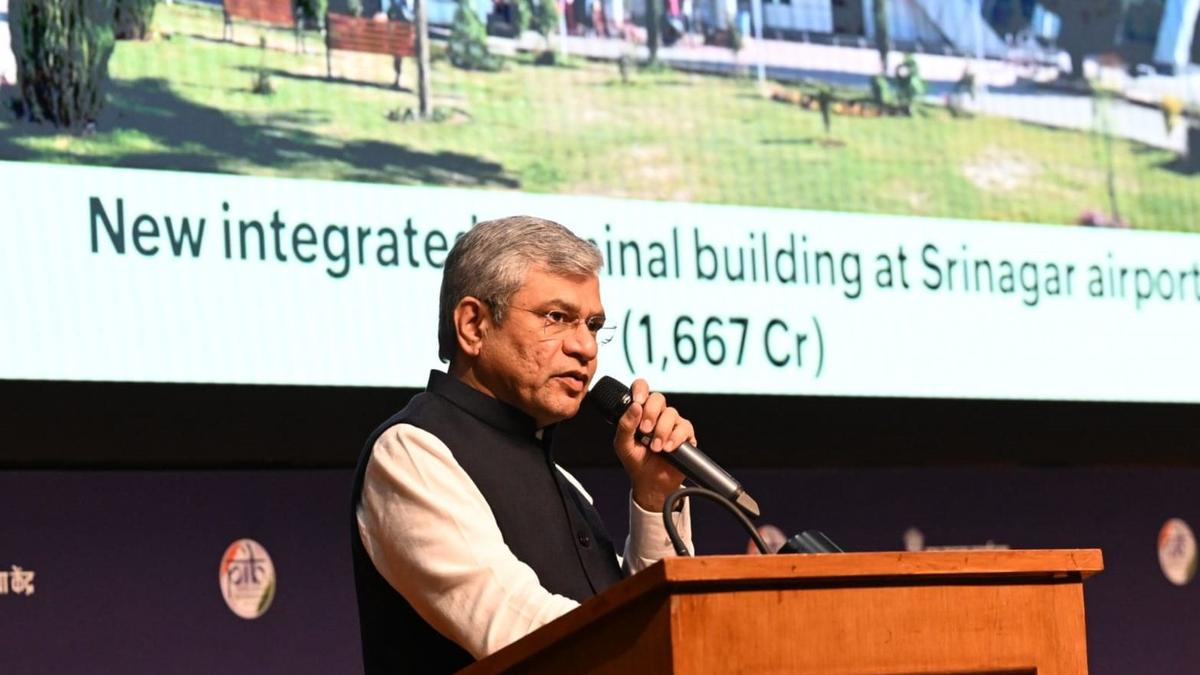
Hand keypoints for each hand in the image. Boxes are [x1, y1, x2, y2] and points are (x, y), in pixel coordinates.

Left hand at [612, 378, 693, 511]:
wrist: (651, 483)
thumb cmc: (636, 461)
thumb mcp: (623, 445)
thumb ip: (625, 426)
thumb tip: (634, 407)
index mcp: (640, 412)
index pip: (641, 388)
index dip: (640, 389)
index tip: (638, 401)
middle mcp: (657, 414)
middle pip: (658, 398)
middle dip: (651, 413)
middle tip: (645, 431)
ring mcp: (672, 423)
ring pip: (671, 413)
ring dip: (662, 431)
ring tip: (656, 448)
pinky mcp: (685, 434)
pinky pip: (684, 427)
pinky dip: (675, 438)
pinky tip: (668, 448)